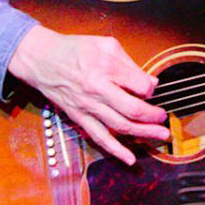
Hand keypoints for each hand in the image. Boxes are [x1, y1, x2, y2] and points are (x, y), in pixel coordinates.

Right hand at [7, 26, 170, 165]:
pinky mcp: (78, 117)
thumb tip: (151, 82)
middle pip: (132, 109)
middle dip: (153, 116)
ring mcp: (87, 106)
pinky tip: (130, 159)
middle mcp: (97, 89)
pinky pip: (99, 137)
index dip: (151, 89)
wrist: (39, 59)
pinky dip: (115, 150)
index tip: (153, 89)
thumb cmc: (74, 49)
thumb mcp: (105, 45)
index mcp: (106, 68)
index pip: (139, 86)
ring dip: (144, 133)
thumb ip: (130, 63)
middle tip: (164, 118)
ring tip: (162, 135)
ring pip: (120, 126)